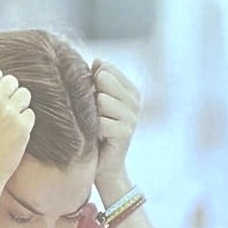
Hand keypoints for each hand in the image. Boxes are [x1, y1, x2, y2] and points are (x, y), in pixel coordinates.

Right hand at [0, 61, 34, 186]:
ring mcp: (10, 113)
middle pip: (12, 81)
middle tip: (0, 113)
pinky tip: (13, 133)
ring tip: (8, 121)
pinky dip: (25, 122)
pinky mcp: (23, 127)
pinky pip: (31, 112)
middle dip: (9, 94)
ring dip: (19, 106)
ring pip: (25, 94)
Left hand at [93, 60, 140, 197]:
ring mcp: (133, 117)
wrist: (102, 166)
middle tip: (94, 117)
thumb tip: (97, 60)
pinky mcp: (126, 132)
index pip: (106, 68)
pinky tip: (98, 139)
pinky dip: (94, 131)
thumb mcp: (94, 102)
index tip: (93, 101)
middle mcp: (135, 101)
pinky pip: (101, 121)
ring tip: (96, 128)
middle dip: (92, 97)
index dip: (92, 81)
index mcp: (130, 90)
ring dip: (92, 115)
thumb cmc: (94, 132)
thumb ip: (96, 80)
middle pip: (103, 80)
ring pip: (101, 100)